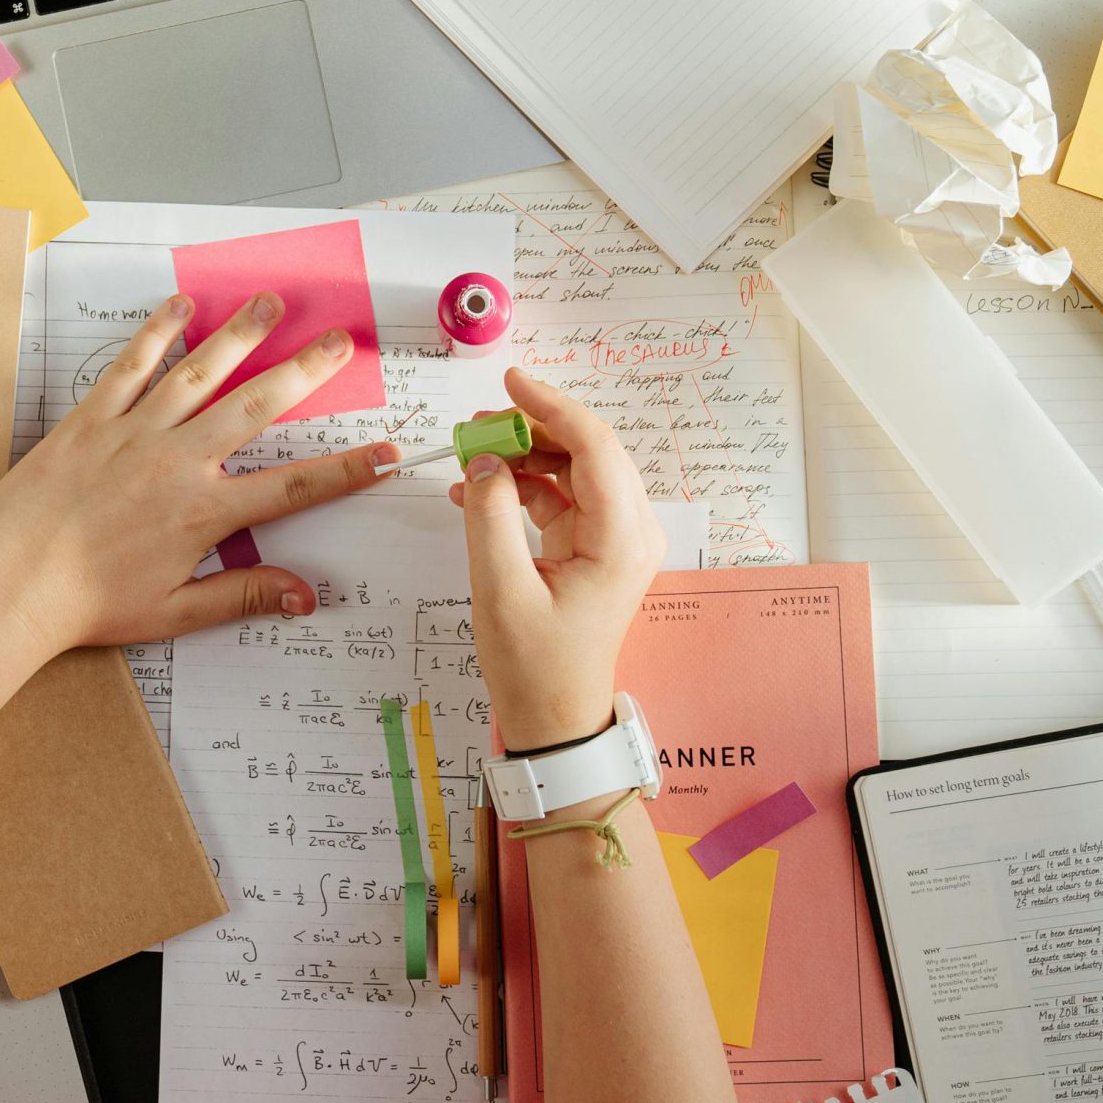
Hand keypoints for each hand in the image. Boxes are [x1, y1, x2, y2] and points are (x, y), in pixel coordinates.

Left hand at [0, 290, 394, 662]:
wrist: (11, 583)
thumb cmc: (89, 603)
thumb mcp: (177, 611)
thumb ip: (244, 595)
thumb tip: (305, 596)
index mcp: (205, 513)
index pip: (295, 488)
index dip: (348, 470)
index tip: (388, 453)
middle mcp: (178, 462)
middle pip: (257, 406)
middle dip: (304, 371)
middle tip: (338, 341)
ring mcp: (134, 433)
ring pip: (199, 372)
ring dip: (239, 333)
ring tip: (270, 301)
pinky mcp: (91, 419)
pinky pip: (131, 366)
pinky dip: (157, 332)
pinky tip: (180, 306)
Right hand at [451, 369, 664, 752]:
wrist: (556, 719)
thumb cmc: (535, 666)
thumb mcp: (501, 590)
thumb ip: (489, 516)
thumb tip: (484, 461)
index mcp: (622, 541)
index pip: (595, 448)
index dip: (552, 407)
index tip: (510, 383)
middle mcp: (631, 532)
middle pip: (590, 450)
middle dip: (535, 427)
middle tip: (478, 424)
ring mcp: (616, 538)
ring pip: (575, 468)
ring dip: (527, 454)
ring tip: (471, 453)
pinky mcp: (596, 546)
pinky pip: (563, 495)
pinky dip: (524, 484)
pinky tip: (477, 489)